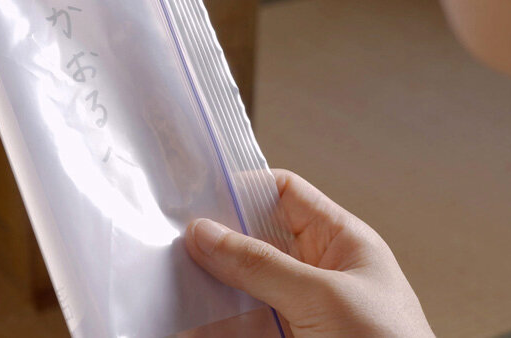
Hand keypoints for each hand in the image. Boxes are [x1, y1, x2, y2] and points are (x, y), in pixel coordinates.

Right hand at [185, 169, 433, 336]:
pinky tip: (187, 317)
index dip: (243, 187)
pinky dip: (212, 320)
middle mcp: (316, 270)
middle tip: (172, 237)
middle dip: (216, 239)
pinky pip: (239, 322)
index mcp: (340, 241)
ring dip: (208, 281)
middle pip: (255, 239)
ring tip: (170, 275)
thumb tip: (207, 233)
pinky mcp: (281, 337)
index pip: (284, 194)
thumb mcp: (324, 298)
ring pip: (241, 283)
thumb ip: (263, 265)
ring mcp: (297, 308)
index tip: (199, 192)